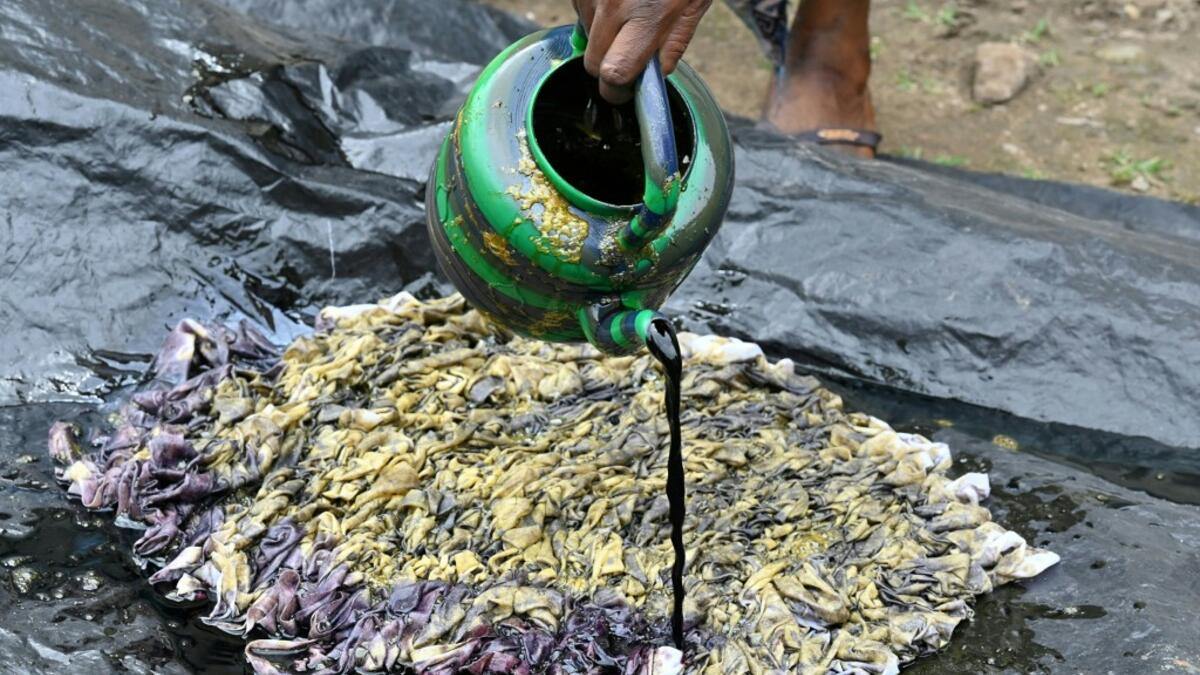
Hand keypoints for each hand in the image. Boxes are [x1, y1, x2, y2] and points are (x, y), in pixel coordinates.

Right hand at [573, 0, 712, 103]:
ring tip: (628, 13)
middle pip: (592, 62)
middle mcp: (613, 5)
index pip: (614, 73)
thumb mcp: (694, 5)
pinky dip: (595, 11)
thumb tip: (654, 76)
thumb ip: (673, 44)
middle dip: (606, 67)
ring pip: (585, 35)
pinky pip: (580, 9)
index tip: (623, 91)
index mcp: (647, 17)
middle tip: (627, 56)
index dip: (617, 90)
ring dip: (602, 34)